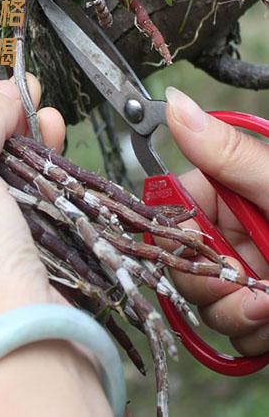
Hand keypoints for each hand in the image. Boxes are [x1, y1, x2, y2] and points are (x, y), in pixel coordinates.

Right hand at [166, 86, 268, 354]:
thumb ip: (229, 156)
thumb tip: (175, 103)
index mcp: (236, 191)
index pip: (175, 207)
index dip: (180, 235)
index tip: (206, 252)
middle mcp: (236, 229)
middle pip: (183, 257)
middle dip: (209, 281)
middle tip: (246, 290)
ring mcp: (247, 270)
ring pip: (203, 297)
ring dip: (233, 313)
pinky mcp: (259, 308)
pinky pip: (230, 326)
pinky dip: (250, 332)